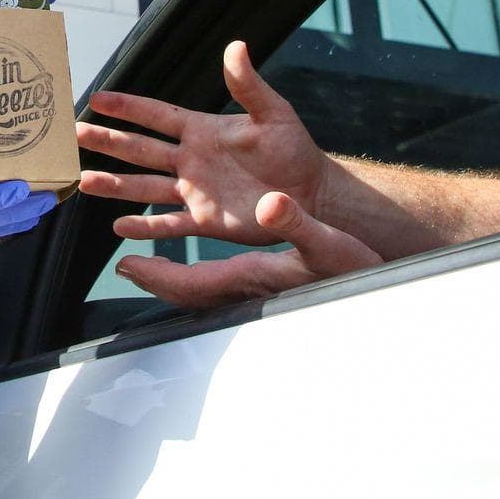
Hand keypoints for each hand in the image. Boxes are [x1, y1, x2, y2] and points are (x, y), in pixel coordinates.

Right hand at [75, 40, 383, 306]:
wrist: (311, 194)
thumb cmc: (295, 149)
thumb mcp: (273, 113)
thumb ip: (249, 85)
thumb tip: (235, 46)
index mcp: (202, 130)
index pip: (156, 115)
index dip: (128, 106)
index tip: (97, 97)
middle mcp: (190, 160)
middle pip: (139, 149)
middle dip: (107, 140)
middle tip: (73, 133)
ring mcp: (194, 191)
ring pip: (144, 187)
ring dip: (114, 184)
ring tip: (83, 180)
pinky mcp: (204, 221)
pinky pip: (168, 224)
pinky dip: (144, 228)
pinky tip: (118, 228)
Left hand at [111, 191, 381, 308]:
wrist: (371, 286)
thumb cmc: (350, 267)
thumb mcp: (324, 240)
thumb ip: (295, 221)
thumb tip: (269, 204)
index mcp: (251, 278)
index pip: (192, 284)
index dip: (159, 277)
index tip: (128, 267)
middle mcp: (244, 290)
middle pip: (186, 292)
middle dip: (154, 280)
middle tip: (128, 268)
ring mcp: (251, 293)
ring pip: (197, 291)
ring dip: (169, 278)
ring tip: (145, 265)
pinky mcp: (260, 289)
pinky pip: (215, 286)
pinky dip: (193, 277)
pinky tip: (192, 267)